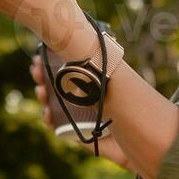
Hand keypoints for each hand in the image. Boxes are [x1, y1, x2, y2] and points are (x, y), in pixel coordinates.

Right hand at [30, 56, 135, 171]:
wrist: (144, 142)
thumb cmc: (135, 108)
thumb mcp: (119, 80)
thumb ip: (105, 63)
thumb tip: (92, 37)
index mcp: (93, 82)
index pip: (67, 69)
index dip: (50, 63)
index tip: (39, 56)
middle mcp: (85, 97)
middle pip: (57, 85)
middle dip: (43, 77)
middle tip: (34, 71)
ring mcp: (80, 116)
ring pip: (54, 104)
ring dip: (44, 97)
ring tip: (41, 92)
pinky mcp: (80, 135)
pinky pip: (59, 127)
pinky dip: (50, 120)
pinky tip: (47, 115)